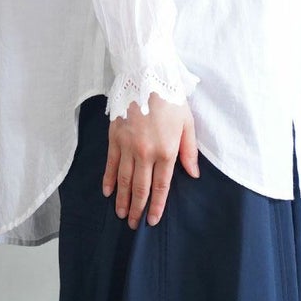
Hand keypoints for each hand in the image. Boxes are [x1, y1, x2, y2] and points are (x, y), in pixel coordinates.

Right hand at [102, 93, 199, 228]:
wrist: (147, 75)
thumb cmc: (171, 98)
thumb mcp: (188, 123)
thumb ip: (189, 152)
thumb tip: (193, 175)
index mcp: (166, 151)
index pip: (161, 187)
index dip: (156, 206)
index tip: (152, 220)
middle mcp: (146, 153)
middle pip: (141, 188)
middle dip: (138, 209)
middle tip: (133, 224)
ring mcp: (127, 146)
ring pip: (124, 180)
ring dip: (122, 200)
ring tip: (121, 214)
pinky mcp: (114, 137)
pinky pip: (111, 164)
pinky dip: (109, 180)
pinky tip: (108, 192)